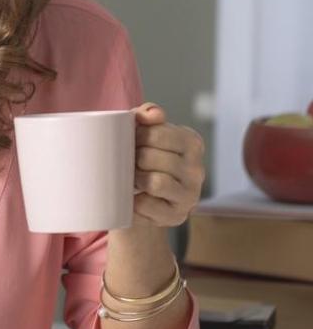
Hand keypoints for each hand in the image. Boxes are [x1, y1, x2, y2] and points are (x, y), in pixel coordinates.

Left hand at [128, 102, 205, 228]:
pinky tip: (134, 199)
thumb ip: (147, 113)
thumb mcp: (146, 131)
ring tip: (133, 179)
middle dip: (133, 159)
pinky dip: (134, 202)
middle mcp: (197, 169)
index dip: (135, 137)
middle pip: (149, 157)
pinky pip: (147, 205)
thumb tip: (151, 114)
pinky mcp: (177, 215)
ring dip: (135, 180)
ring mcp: (190, 194)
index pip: (156, 133)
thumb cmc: (143, 157)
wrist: (140, 197)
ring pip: (153, 182)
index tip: (132, 142)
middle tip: (130, 163)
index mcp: (191, 142)